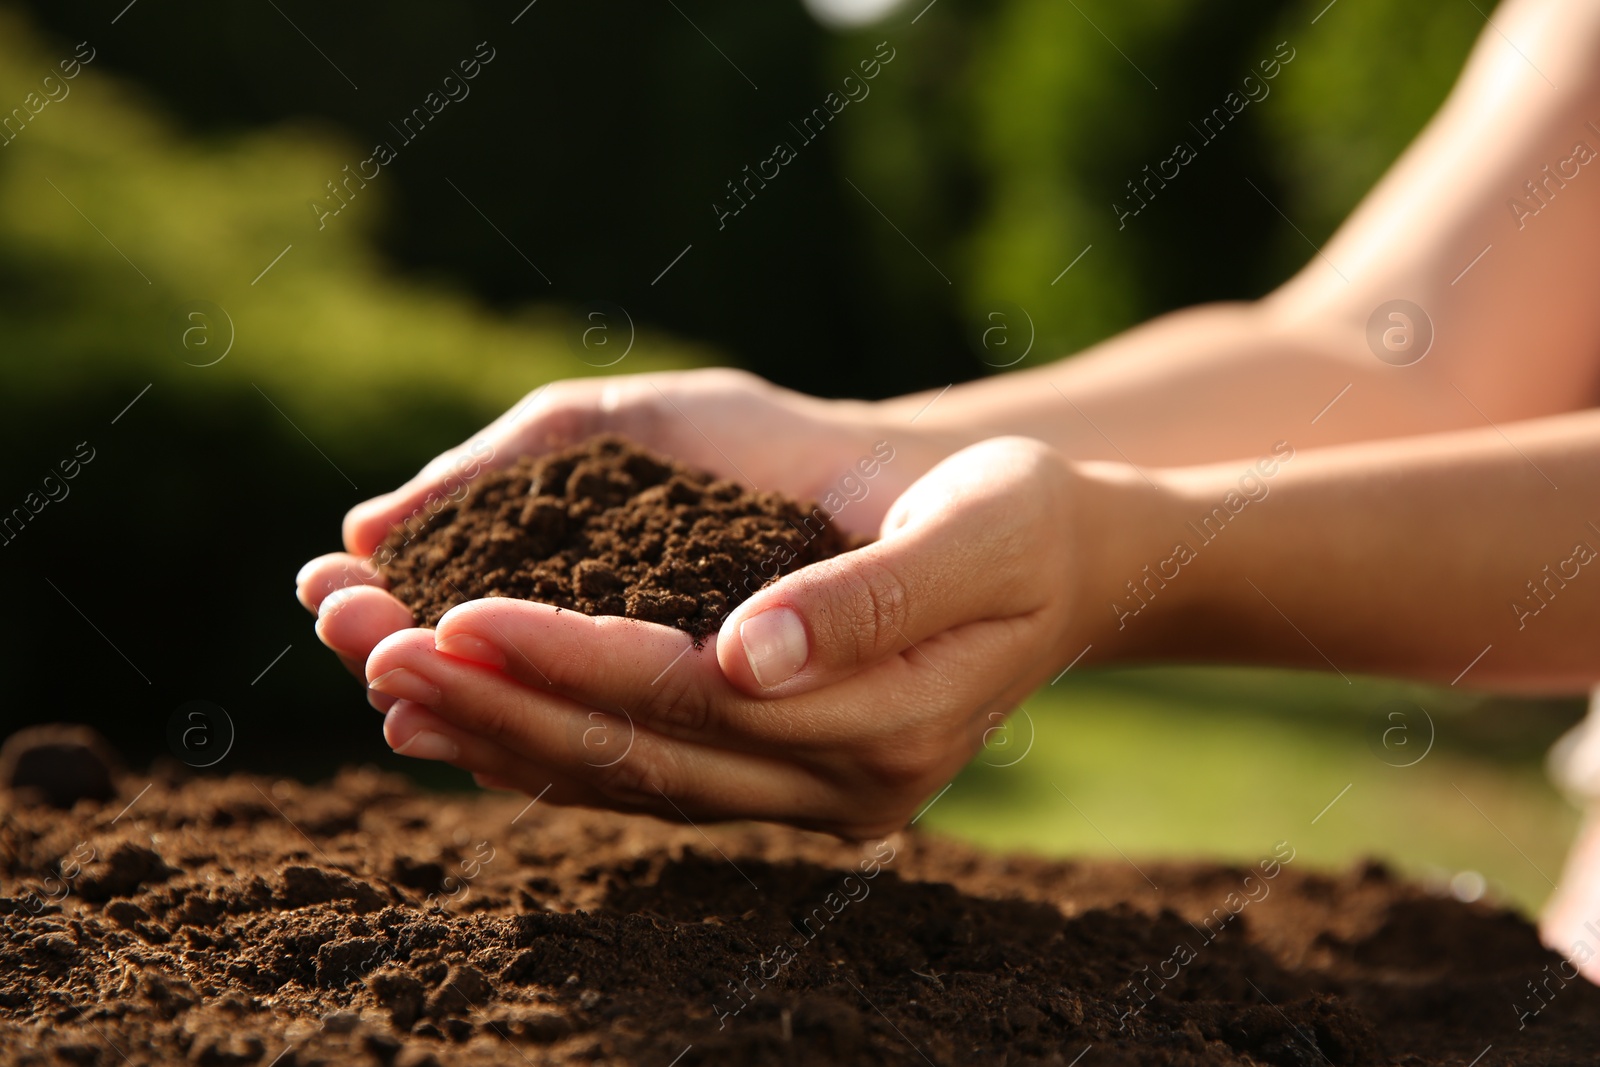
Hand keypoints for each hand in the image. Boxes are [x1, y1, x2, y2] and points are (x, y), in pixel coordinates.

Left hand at [354, 436, 1114, 836]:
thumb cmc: (1021, 520)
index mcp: (881, 725)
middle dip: (492, 697)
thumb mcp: (976, 529)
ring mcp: (805, 794)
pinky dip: (547, 745)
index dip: (570, 660)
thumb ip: (874, 597)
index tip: (453, 612)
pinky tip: (460, 718)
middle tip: (360, 640)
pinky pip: (645, 773)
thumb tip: (749, 658)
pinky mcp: (777, 774)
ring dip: (496, 728)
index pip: (692, 700)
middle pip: (635, 752)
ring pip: (626, 777)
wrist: (1062, 562)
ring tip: (376, 676)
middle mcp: (836, 786)